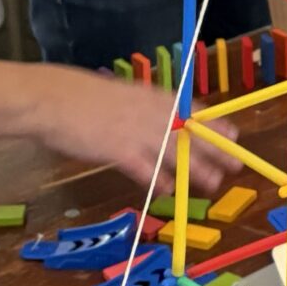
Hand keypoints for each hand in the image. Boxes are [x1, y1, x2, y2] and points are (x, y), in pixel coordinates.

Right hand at [33, 69, 232, 192]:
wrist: (50, 98)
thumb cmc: (78, 96)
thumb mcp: (118, 94)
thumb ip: (140, 107)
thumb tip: (157, 120)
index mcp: (150, 96)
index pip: (193, 110)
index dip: (215, 124)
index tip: (234, 134)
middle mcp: (149, 113)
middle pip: (191, 134)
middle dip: (216, 150)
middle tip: (236, 164)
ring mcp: (135, 131)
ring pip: (175, 153)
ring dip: (196, 169)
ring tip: (213, 183)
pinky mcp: (118, 150)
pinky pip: (145, 169)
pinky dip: (159, 180)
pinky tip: (170, 191)